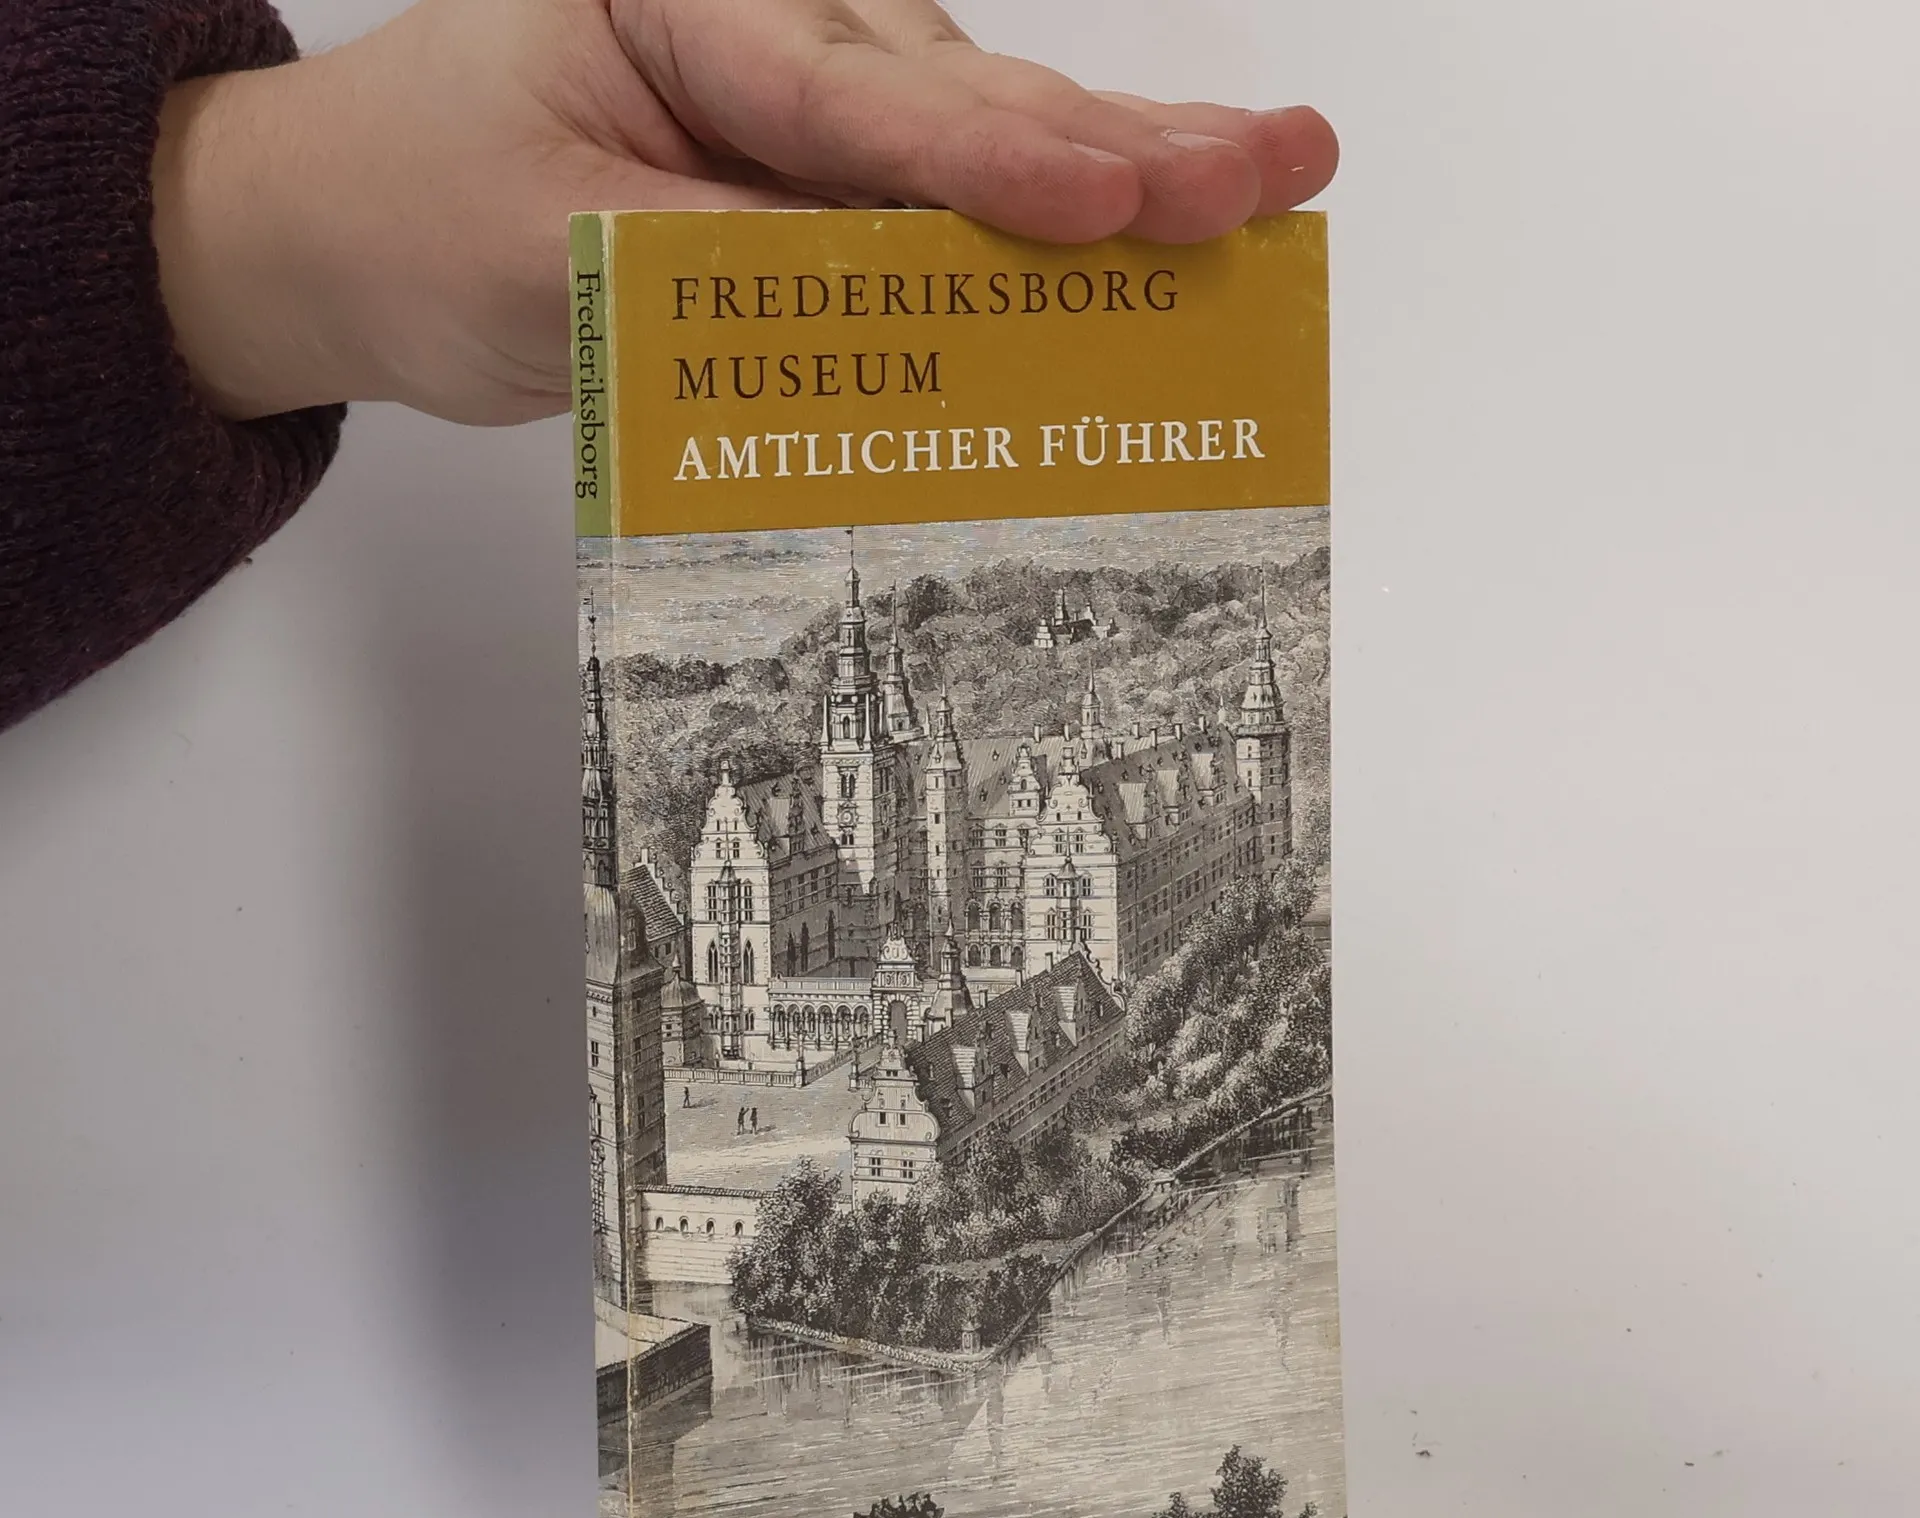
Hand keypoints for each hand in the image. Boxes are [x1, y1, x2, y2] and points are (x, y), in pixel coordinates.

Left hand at [152, 0, 1336, 424]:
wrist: (359, 229)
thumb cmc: (420, 215)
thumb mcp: (548, 263)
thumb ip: (723, 281)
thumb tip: (896, 322)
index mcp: (678, 0)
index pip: (850, 99)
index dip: (992, 163)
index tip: (1117, 204)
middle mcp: (766, 22)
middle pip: (959, 99)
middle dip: (1119, 148)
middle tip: (1273, 170)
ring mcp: (807, 92)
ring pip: (981, 140)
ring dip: (1120, 182)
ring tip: (1263, 192)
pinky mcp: (822, 165)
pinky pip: (947, 198)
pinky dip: (1046, 234)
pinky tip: (1159, 232)